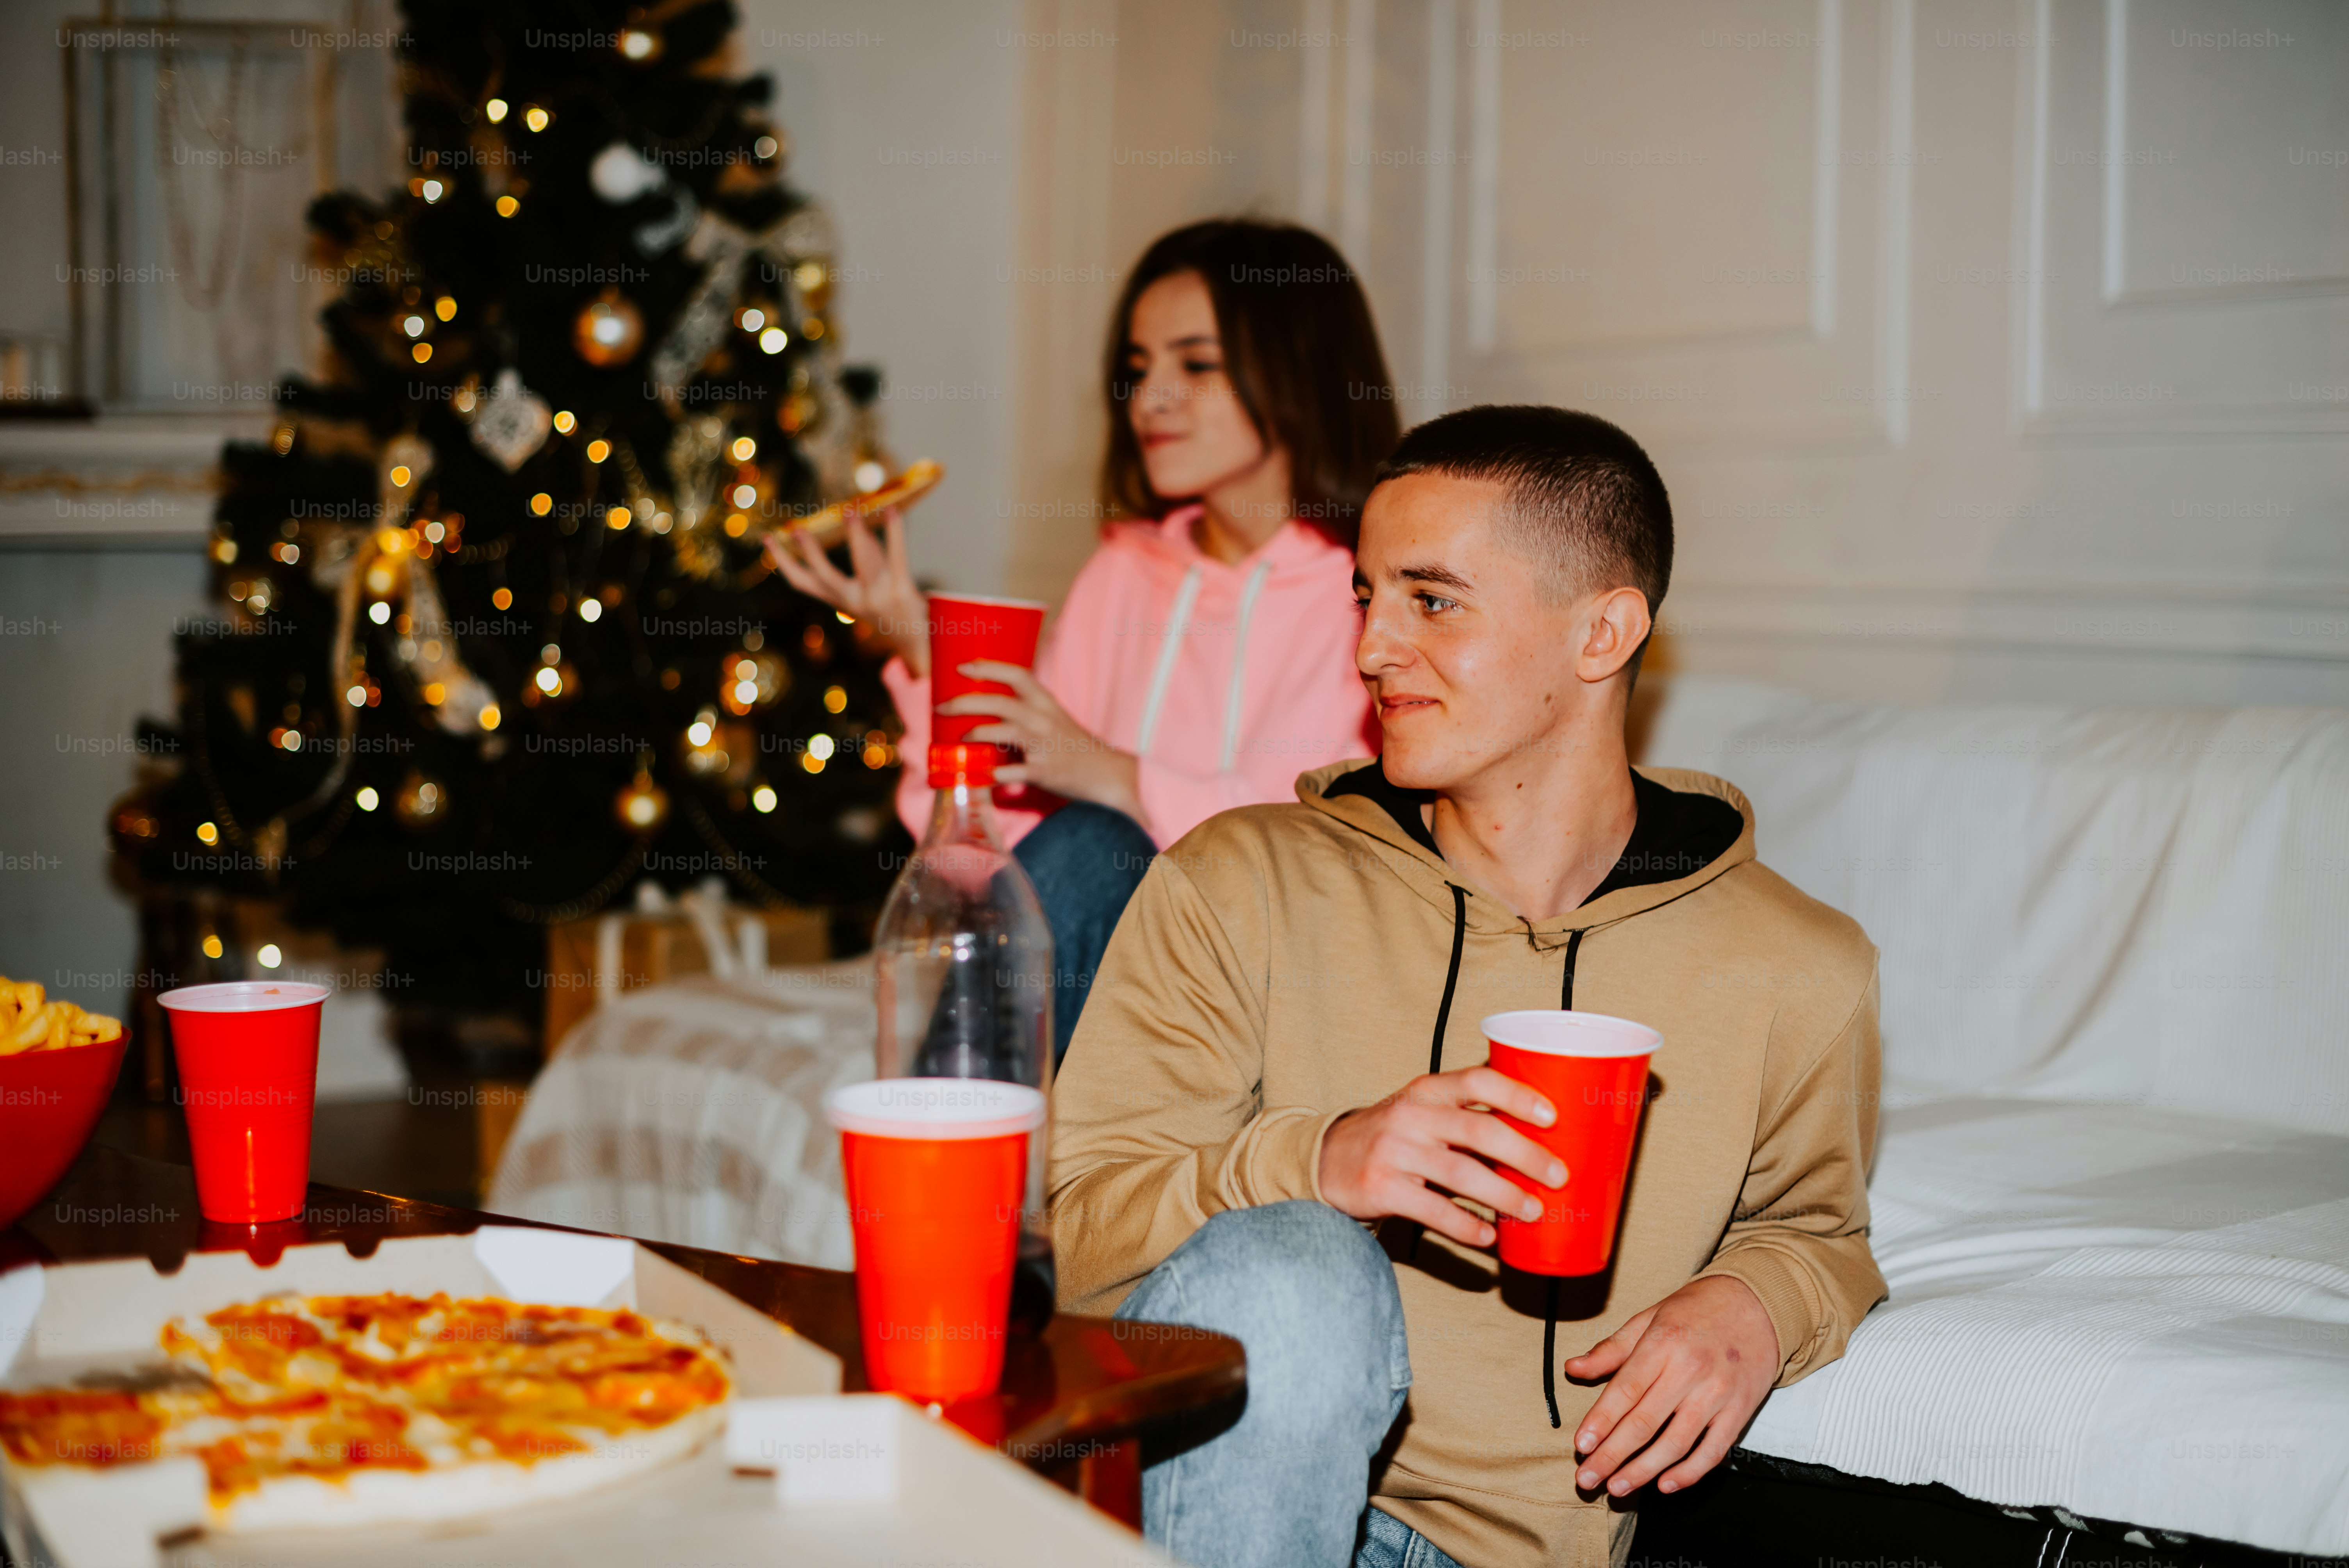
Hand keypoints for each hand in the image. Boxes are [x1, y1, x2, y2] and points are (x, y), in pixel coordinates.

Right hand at [763, 510, 929, 673]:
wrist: (918, 644)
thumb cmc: (892, 612)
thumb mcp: (870, 590)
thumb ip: (867, 558)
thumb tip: (862, 530)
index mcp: (840, 601)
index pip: (802, 582)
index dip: (782, 562)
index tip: (768, 540)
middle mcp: (854, 601)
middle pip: (823, 576)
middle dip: (809, 553)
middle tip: (796, 529)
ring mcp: (877, 597)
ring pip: (861, 562)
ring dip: (854, 535)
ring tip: (850, 510)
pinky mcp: (901, 591)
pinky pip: (897, 556)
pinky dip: (895, 532)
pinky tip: (892, 511)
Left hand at [940, 660, 1143, 818]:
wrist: (1104, 773)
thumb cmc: (1073, 745)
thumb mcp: (1053, 718)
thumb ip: (1025, 711)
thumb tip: (985, 711)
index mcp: (1046, 702)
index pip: (1017, 674)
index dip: (988, 667)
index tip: (962, 666)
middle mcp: (1043, 719)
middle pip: (998, 702)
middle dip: (964, 702)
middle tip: (941, 706)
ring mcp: (1042, 745)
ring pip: (1000, 732)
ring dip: (975, 733)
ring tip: (961, 738)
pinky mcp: (1041, 772)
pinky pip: (1008, 772)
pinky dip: (990, 775)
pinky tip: (980, 776)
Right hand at [1316, 1066, 1566, 1248]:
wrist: (1326, 1159)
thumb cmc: (1393, 1136)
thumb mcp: (1423, 1111)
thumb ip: (1467, 1116)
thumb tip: (1538, 1138)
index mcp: (1428, 1090)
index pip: (1478, 1080)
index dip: (1518, 1096)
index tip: (1552, 1116)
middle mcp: (1411, 1115)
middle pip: (1479, 1130)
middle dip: (1525, 1154)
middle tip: (1559, 1176)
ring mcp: (1394, 1152)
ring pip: (1461, 1173)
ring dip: (1503, 1194)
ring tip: (1533, 1210)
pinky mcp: (1381, 1188)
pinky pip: (1433, 1210)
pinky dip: (1465, 1226)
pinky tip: (1489, 1236)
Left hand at [1565, 1274, 1777, 1496]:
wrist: (1758, 1304)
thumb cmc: (1697, 1311)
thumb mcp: (1649, 1317)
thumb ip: (1612, 1349)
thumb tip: (1573, 1368)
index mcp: (1663, 1344)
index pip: (1625, 1390)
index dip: (1601, 1421)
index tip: (1581, 1445)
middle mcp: (1690, 1371)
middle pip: (1645, 1423)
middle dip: (1612, 1456)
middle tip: (1587, 1478)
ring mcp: (1718, 1394)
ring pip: (1676, 1443)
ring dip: (1644, 1471)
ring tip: (1618, 1488)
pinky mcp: (1741, 1411)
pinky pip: (1714, 1451)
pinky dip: (1689, 1473)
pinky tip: (1665, 1485)